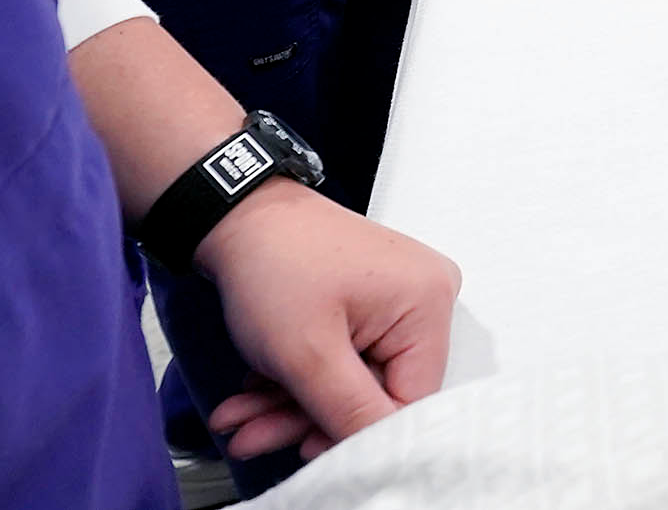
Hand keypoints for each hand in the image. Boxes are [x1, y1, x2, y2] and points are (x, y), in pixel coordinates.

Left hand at [195, 178, 460, 461]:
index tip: (306, 449)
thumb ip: (348, 410)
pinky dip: (297, 376)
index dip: (355, 431)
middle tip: (253, 436)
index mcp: (427, 303)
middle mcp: (425, 297)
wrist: (240, 213)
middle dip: (305, 417)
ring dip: (291, 402)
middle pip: (375, 389)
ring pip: (350, 376)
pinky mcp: (370, 301)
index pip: (410, 397)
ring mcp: (397, 298)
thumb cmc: (276, 262)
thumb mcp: (307, 352)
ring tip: (241, 419)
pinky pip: (343, 355)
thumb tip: (379, 453)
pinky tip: (255, 390)